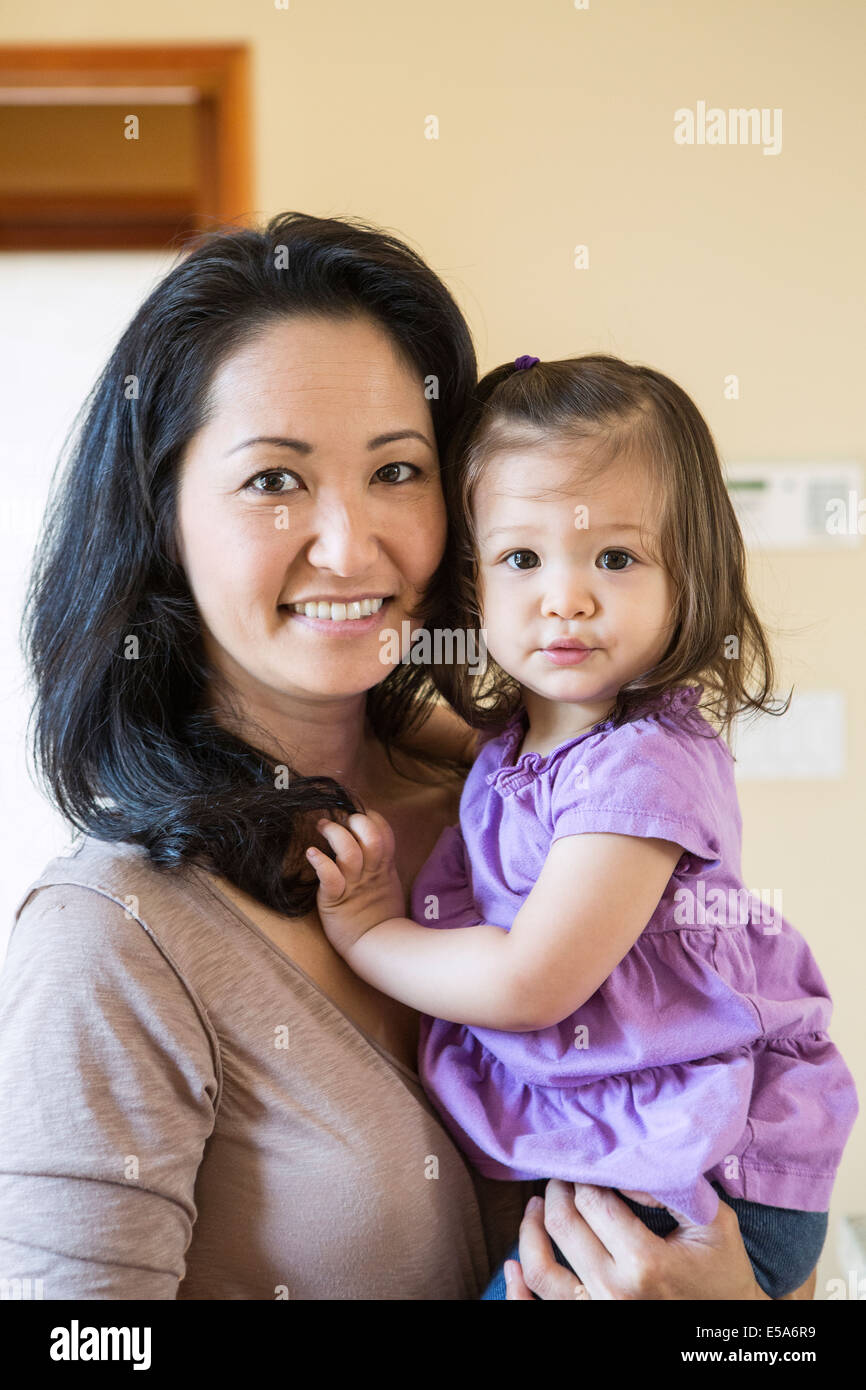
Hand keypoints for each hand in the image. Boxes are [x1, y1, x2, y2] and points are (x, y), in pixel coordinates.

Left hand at [306, 811, 405, 958]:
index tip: (359, 813)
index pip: (384, 833)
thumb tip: (371, 843)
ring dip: (335, 833)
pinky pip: (329, 876)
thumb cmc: (379, 918)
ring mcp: (353, 885)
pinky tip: (311, 853)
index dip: (372, 818)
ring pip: (349, 851)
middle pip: (370, 836)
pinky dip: (320, 862)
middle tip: (341, 819)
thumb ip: (381, 863)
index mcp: (383, 867)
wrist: (375, 948)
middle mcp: (370, 872)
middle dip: (356, 821)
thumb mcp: (387, 884)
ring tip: (322, 826)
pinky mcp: (335, 899)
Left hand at [504, 1180, 769, 1300]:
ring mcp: (598, 1311)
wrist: (728, 1319)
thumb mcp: (710, 1221)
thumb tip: (626, 1166)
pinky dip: (517, 1289)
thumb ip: (670, 1189)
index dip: (586, 1174)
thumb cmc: (721, 1269)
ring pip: (541, 1267)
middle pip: (564, 1225)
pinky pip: (541, 1306)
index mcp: (645, 1262)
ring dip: (530, 1228)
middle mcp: (614, 1290)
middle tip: (565, 1172)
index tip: (591, 1160)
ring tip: (536, 1202)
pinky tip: (511, 1264)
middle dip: (559, 1189)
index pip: (593, 1202)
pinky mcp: (590, 1320)